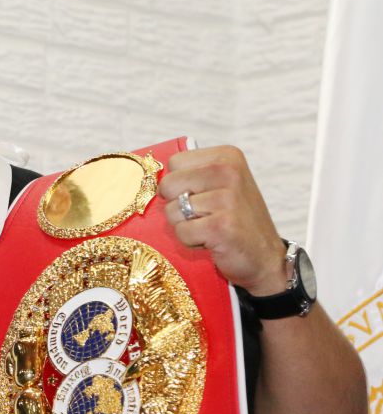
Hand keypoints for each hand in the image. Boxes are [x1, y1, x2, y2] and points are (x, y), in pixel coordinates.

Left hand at [158, 145, 286, 295]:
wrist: (265, 257)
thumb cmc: (235, 220)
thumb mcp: (219, 185)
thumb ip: (191, 175)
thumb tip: (148, 176)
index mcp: (226, 156)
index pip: (174, 162)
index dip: (179, 185)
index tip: (202, 196)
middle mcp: (228, 171)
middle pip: (167, 185)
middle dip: (177, 206)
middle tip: (204, 215)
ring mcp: (226, 198)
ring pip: (171, 211)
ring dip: (185, 226)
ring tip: (209, 228)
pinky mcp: (221, 226)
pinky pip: (181, 231)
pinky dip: (191, 241)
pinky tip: (212, 240)